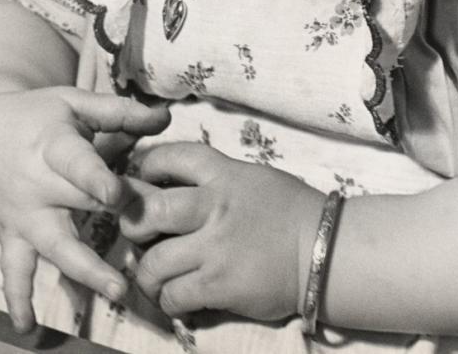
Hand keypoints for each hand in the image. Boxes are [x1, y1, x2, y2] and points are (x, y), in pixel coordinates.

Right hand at [0, 86, 169, 330]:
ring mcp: (21, 215)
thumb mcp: (73, 103)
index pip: (76, 163)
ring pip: (53, 247)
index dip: (95, 177)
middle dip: (114, 219)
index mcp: (53, 145)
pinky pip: (13, 272)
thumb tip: (167, 117)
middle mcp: (35, 184)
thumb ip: (120, 111)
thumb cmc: (37, 116)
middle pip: (77, 205)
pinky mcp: (9, 237)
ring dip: (84, 271)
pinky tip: (28, 328)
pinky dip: (18, 300)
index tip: (115, 194)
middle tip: (150, 236)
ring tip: (116, 291)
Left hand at [120, 143, 324, 322]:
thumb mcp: (254, 179)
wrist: (324, 250)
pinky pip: (173, 296)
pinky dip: (169, 301)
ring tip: (156, 277)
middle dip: (133, 224)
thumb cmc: (291, 211)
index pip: (174, 156)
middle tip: (139, 235)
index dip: (149, 165)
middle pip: (148, 211)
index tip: (143, 178)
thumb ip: (217, 180)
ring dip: (148, 274)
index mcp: (224, 175)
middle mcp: (215, 207)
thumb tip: (176, 185)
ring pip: (153, 263)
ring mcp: (216, 248)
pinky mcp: (219, 286)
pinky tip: (179, 298)